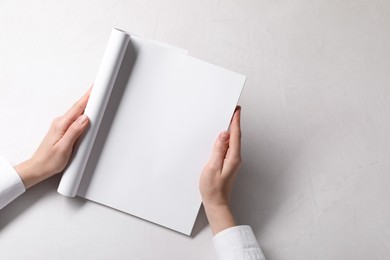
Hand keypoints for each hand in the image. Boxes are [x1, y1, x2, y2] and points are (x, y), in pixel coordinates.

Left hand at [15, 89, 90, 187]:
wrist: (37, 168)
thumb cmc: (49, 161)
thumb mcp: (64, 148)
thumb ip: (74, 132)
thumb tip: (85, 118)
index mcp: (61, 125)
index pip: (78, 107)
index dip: (88, 96)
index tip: (95, 88)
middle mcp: (61, 123)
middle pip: (79, 107)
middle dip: (90, 97)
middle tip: (100, 90)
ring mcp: (62, 126)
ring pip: (78, 113)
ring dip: (87, 105)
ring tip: (97, 100)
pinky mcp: (64, 130)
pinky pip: (76, 119)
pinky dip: (83, 114)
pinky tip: (88, 114)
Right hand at [200, 106, 241, 234]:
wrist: (216, 204)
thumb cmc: (213, 189)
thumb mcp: (212, 167)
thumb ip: (218, 150)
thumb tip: (224, 134)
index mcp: (233, 157)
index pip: (235, 135)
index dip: (236, 121)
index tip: (236, 109)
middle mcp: (235, 158)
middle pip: (235, 136)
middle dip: (234, 122)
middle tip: (232, 110)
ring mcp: (232, 162)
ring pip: (232, 142)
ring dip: (230, 131)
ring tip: (226, 120)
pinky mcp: (228, 165)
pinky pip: (228, 148)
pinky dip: (226, 140)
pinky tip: (221, 138)